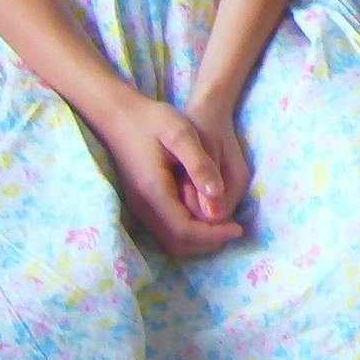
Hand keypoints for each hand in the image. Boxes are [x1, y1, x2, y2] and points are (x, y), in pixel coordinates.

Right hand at [92, 93, 244, 257]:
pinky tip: (206, 214)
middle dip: (208, 242)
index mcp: (154, 192)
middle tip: (234, 229)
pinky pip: (166, 229)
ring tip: (224, 225)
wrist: (121, 116)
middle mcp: (143, 206)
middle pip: (176, 243)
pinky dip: (188, 231)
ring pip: (169, 240)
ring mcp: (139, 207)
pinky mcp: (141, 203)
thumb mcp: (182, 134)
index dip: (213, 235)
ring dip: (198, 239)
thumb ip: (200, 165)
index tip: (238, 228)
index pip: (184, 231)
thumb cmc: (154, 121)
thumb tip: (217, 197)